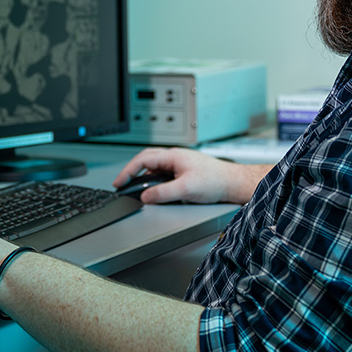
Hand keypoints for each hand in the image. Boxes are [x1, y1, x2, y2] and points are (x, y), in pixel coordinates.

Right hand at [113, 147, 256, 204]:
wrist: (233, 183)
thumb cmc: (215, 181)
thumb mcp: (186, 189)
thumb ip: (163, 192)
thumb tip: (145, 196)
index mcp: (173, 156)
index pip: (143, 159)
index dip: (127, 171)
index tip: (118, 182)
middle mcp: (175, 157)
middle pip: (146, 160)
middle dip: (132, 171)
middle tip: (122, 184)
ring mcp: (179, 164)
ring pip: (155, 167)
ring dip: (144, 176)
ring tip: (136, 189)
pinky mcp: (184, 171)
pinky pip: (163, 174)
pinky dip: (154, 181)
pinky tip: (155, 191)